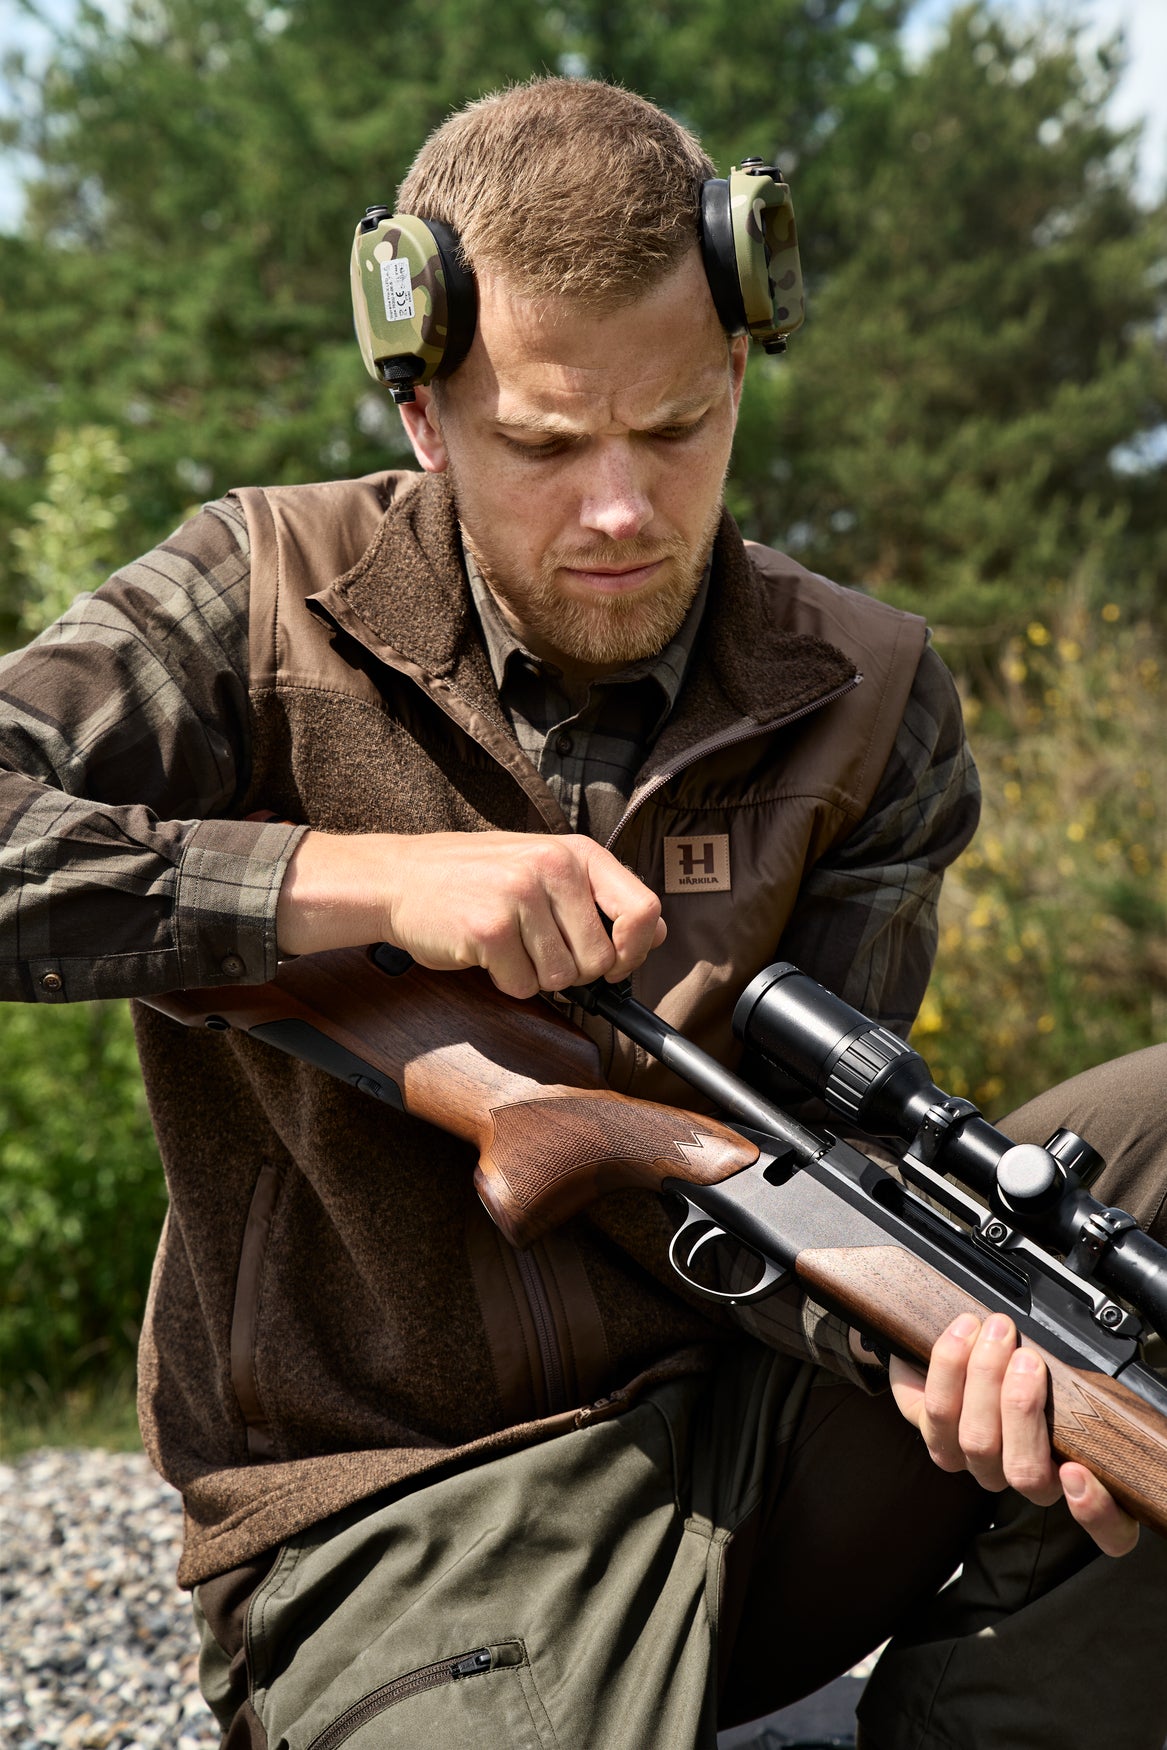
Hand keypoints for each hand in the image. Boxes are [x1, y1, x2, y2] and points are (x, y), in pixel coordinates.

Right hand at [276, 828, 664, 997]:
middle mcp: (553, 866)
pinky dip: (504, 982)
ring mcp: (521, 895)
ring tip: (506, 945)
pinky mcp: (490, 928)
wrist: (398, 878)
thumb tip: (656, 933)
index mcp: (575, 851)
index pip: (644, 909)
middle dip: (573, 971)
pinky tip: (483, 952)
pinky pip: (522, 986)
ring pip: (562, 978)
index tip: (614, 964)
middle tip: (535, 950)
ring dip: (534, 976)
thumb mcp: (543, 867)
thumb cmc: (474, 878)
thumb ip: (597, 896)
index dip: (635, 950)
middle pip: (601, 959)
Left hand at [887, 1313, 1139, 1556]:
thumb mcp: (1062, 1372)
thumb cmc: (1023, 1362)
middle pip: (1025, 1470)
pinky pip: (936, 1412)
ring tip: (993, 1332)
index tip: (1076, 1472)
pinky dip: (948, 1365)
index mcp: (1075, 1474)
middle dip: (1022, 1407)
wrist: (965, 1350)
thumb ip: (1071, 1384)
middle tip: (1025, 1358)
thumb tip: (1062, 1366)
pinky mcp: (938, 1440)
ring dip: (985, 1377)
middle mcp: (1025, 1477)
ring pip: (979, 1440)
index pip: (1108, 1528)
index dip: (1095, 1512)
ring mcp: (979, 1465)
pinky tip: (962, 1334)